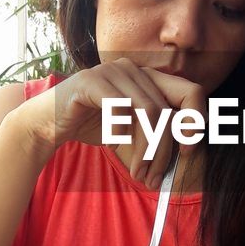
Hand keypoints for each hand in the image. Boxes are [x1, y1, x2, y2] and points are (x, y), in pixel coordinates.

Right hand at [20, 59, 206, 187]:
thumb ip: (157, 134)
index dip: (196, 122)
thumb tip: (185, 157)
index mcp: (150, 78)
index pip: (192, 92)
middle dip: (165, 149)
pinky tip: (114, 144)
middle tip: (156, 176)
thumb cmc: (93, 125)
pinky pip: (119, 109)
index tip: (186, 151)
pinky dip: (121, 133)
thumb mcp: (132, 131)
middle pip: (169, 109)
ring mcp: (113, 71)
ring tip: (138, 172)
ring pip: (148, 111)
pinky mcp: (92, 80)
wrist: (48, 123)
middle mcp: (136, 69)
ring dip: (146, 149)